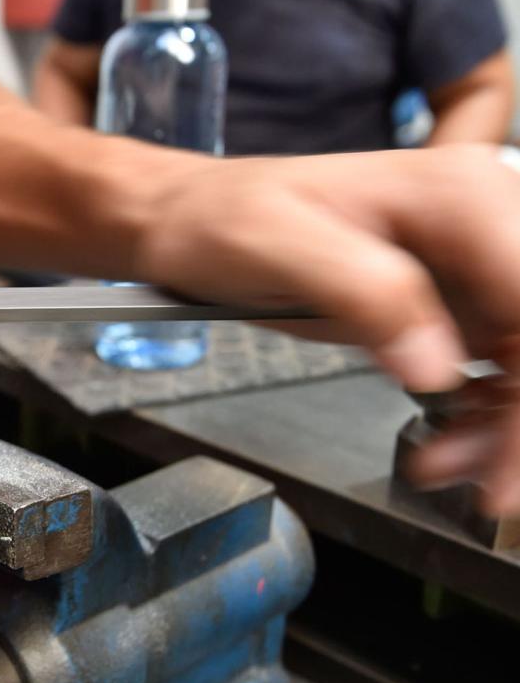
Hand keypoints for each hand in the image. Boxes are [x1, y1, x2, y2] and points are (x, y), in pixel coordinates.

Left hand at [129, 143, 519, 514]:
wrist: (193, 220)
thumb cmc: (222, 218)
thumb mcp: (274, 245)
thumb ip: (362, 292)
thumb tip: (436, 366)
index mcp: (458, 197)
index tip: (505, 464)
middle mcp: (485, 225)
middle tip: (485, 485)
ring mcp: (474, 266)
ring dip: (506, 428)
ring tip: (443, 467)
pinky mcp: (455, 304)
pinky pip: (502, 370)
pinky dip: (484, 417)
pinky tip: (442, 444)